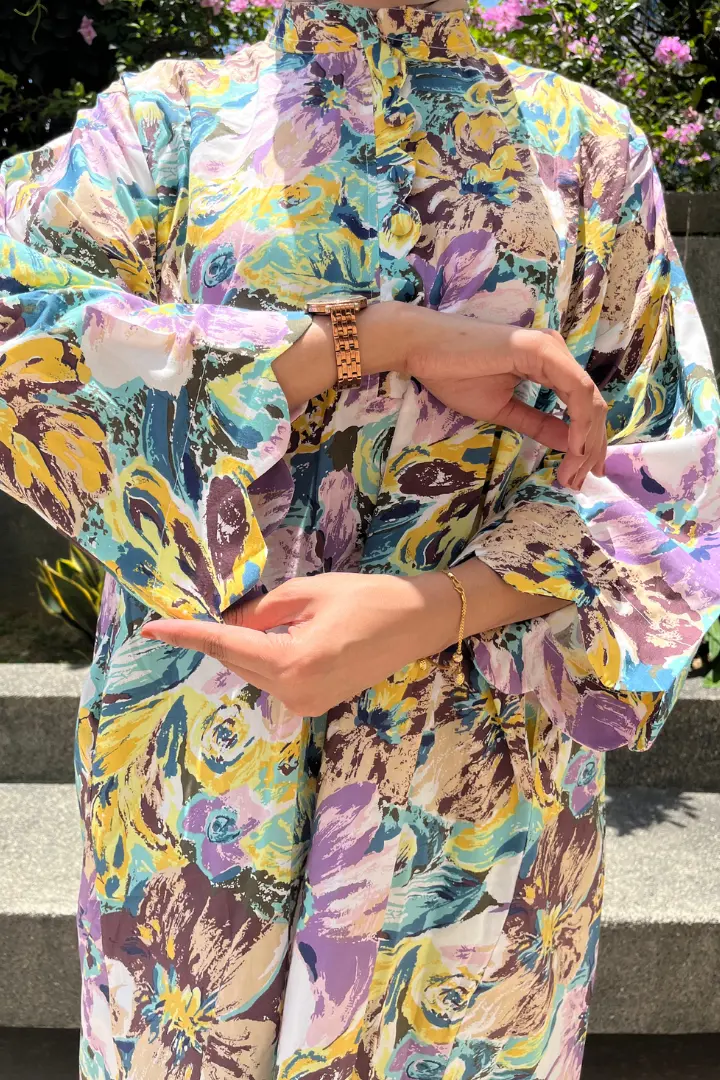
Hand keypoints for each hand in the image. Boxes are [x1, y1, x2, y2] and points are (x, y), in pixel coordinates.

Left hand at [141, 573, 456, 716]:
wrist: (417, 624)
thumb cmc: (367, 598)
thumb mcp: (307, 593)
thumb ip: (259, 611)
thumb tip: (223, 621)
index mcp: (292, 662)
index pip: (225, 645)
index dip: (187, 633)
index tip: (152, 628)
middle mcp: (294, 692)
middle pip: (236, 661)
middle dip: (216, 635)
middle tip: (196, 609)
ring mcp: (305, 704)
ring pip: (252, 672)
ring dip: (241, 646)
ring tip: (245, 616)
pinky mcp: (314, 705)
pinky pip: (273, 679)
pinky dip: (262, 657)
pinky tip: (270, 635)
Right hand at [275, 302, 606, 491]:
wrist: (423, 349)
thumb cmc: (454, 374)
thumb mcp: (504, 409)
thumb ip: (538, 424)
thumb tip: (570, 445)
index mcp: (549, 364)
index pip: (581, 405)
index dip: (588, 441)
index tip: (580, 474)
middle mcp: (556, 352)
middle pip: (592, 405)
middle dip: (591, 448)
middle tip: (580, 482)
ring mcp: (551, 349)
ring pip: (589, 400)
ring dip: (587, 441)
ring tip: (575, 472)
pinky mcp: (541, 351)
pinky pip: (575, 390)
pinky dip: (579, 421)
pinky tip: (573, 447)